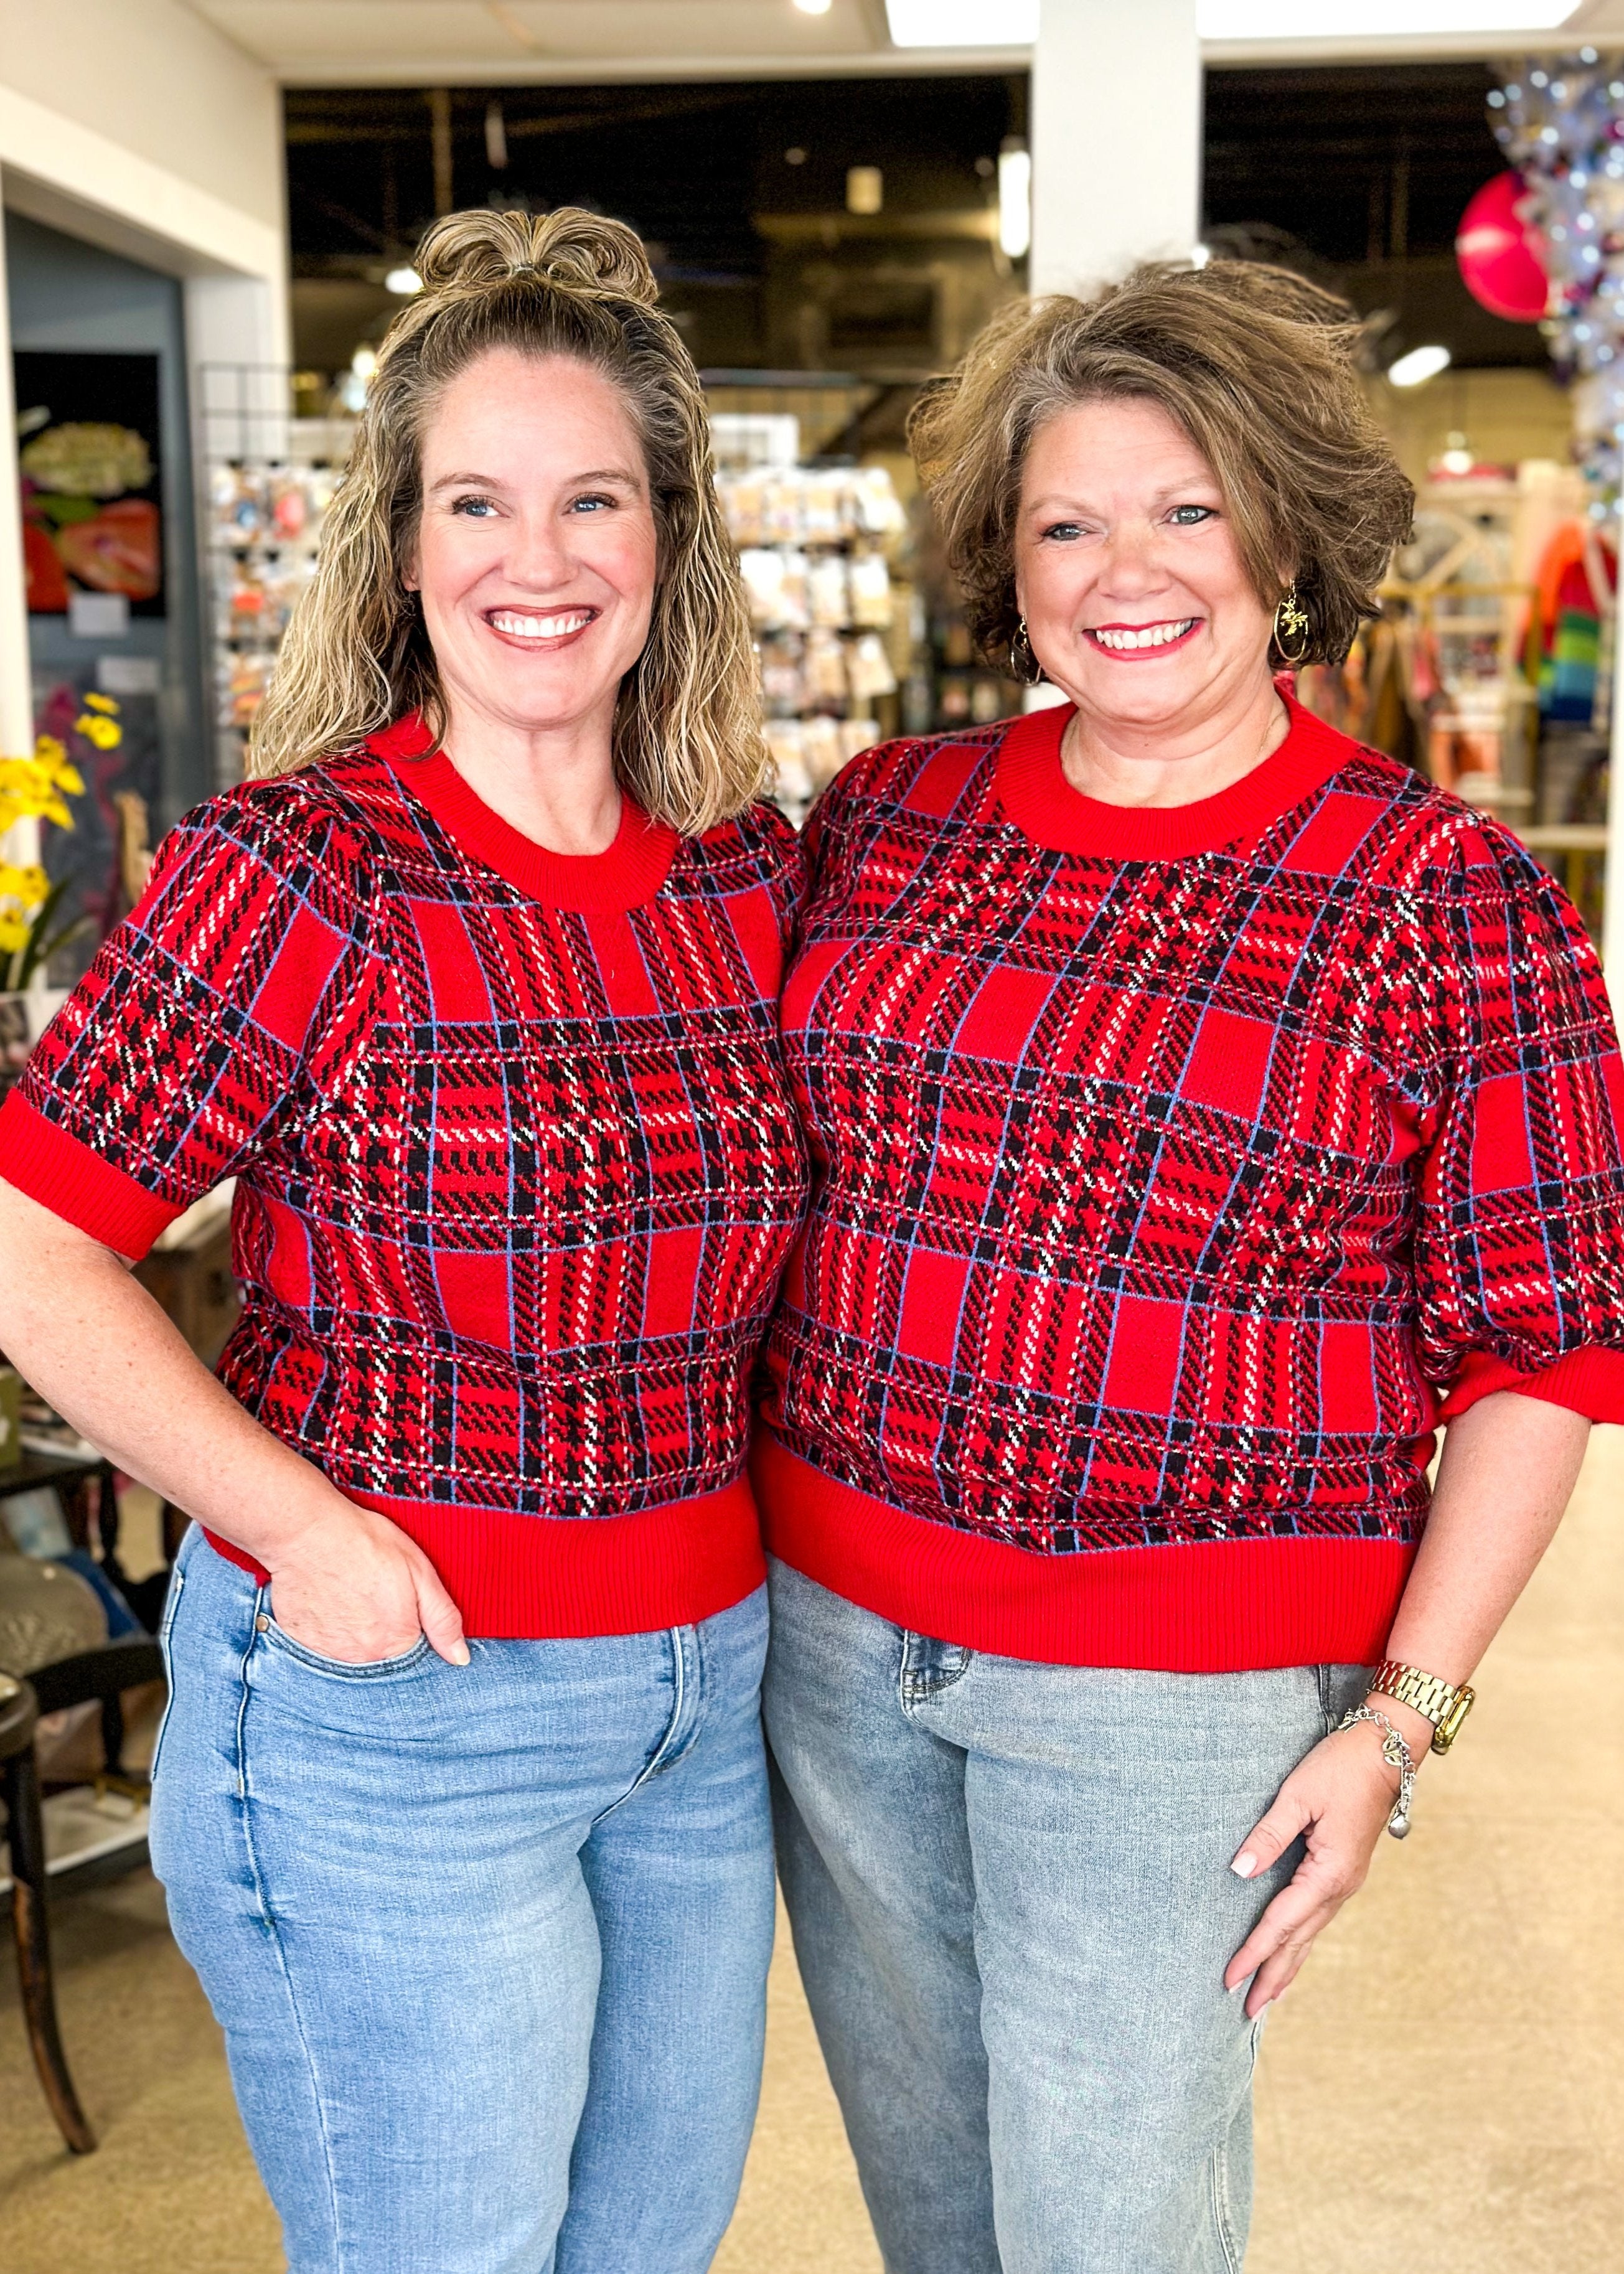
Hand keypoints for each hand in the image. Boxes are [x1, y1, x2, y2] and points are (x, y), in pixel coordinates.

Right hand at [265, 1499, 469, 1667]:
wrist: (306, 1531)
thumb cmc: (364, 1543)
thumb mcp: (420, 1571)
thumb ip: (443, 1619)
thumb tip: (460, 1658)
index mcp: (395, 1644)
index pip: (414, 1657)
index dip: (412, 1630)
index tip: (401, 1606)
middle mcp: (361, 1659)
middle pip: (382, 1658)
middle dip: (383, 1632)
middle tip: (371, 1595)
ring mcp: (326, 1655)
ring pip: (351, 1654)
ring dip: (354, 1633)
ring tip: (351, 1596)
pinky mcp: (299, 1644)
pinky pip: (320, 1647)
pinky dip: (327, 1629)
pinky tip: (328, 1601)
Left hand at [1223, 1712, 1419, 2017]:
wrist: (1386, 1751)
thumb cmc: (1340, 1767)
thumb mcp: (1298, 1795)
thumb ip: (1267, 1836)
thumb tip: (1238, 1871)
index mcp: (1329, 1873)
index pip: (1281, 1923)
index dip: (1253, 1952)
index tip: (1228, 1980)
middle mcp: (1341, 1887)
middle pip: (1298, 1941)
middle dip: (1271, 1976)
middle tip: (1245, 2011)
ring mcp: (1346, 1883)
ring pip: (1311, 1935)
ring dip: (1287, 1966)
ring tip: (1266, 1996)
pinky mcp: (1344, 1872)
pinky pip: (1318, 1919)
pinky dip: (1301, 1942)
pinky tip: (1292, 1952)